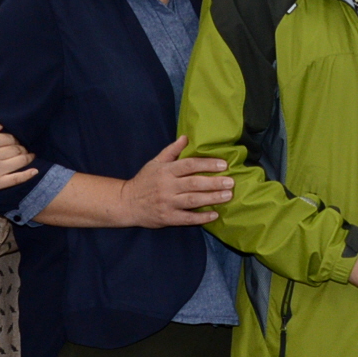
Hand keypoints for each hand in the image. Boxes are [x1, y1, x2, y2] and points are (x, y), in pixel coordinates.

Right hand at [0, 118, 37, 201]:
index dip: (15, 138)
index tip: (16, 140)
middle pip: (17, 148)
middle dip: (22, 146)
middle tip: (23, 147)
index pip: (10, 137)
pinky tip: (35, 171)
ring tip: (30, 155)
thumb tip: (1, 124)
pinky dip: (28, 174)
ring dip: (28, 157)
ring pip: (20, 161)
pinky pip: (16, 179)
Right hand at [115, 137, 234, 226]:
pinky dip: (201, 217)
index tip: (223, 165)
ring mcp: (167, 203)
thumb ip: (171, 151)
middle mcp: (167, 186)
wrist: (126, 203)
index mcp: (166, 171)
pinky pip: (187, 218)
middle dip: (214, 182)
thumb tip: (186, 137)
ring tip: (228, 196)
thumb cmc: (144, 181)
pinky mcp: (167, 218)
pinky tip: (214, 215)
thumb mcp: (155, 162)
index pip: (189, 165)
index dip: (207, 164)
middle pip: (194, 183)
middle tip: (231, 182)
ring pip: (193, 200)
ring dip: (212, 198)